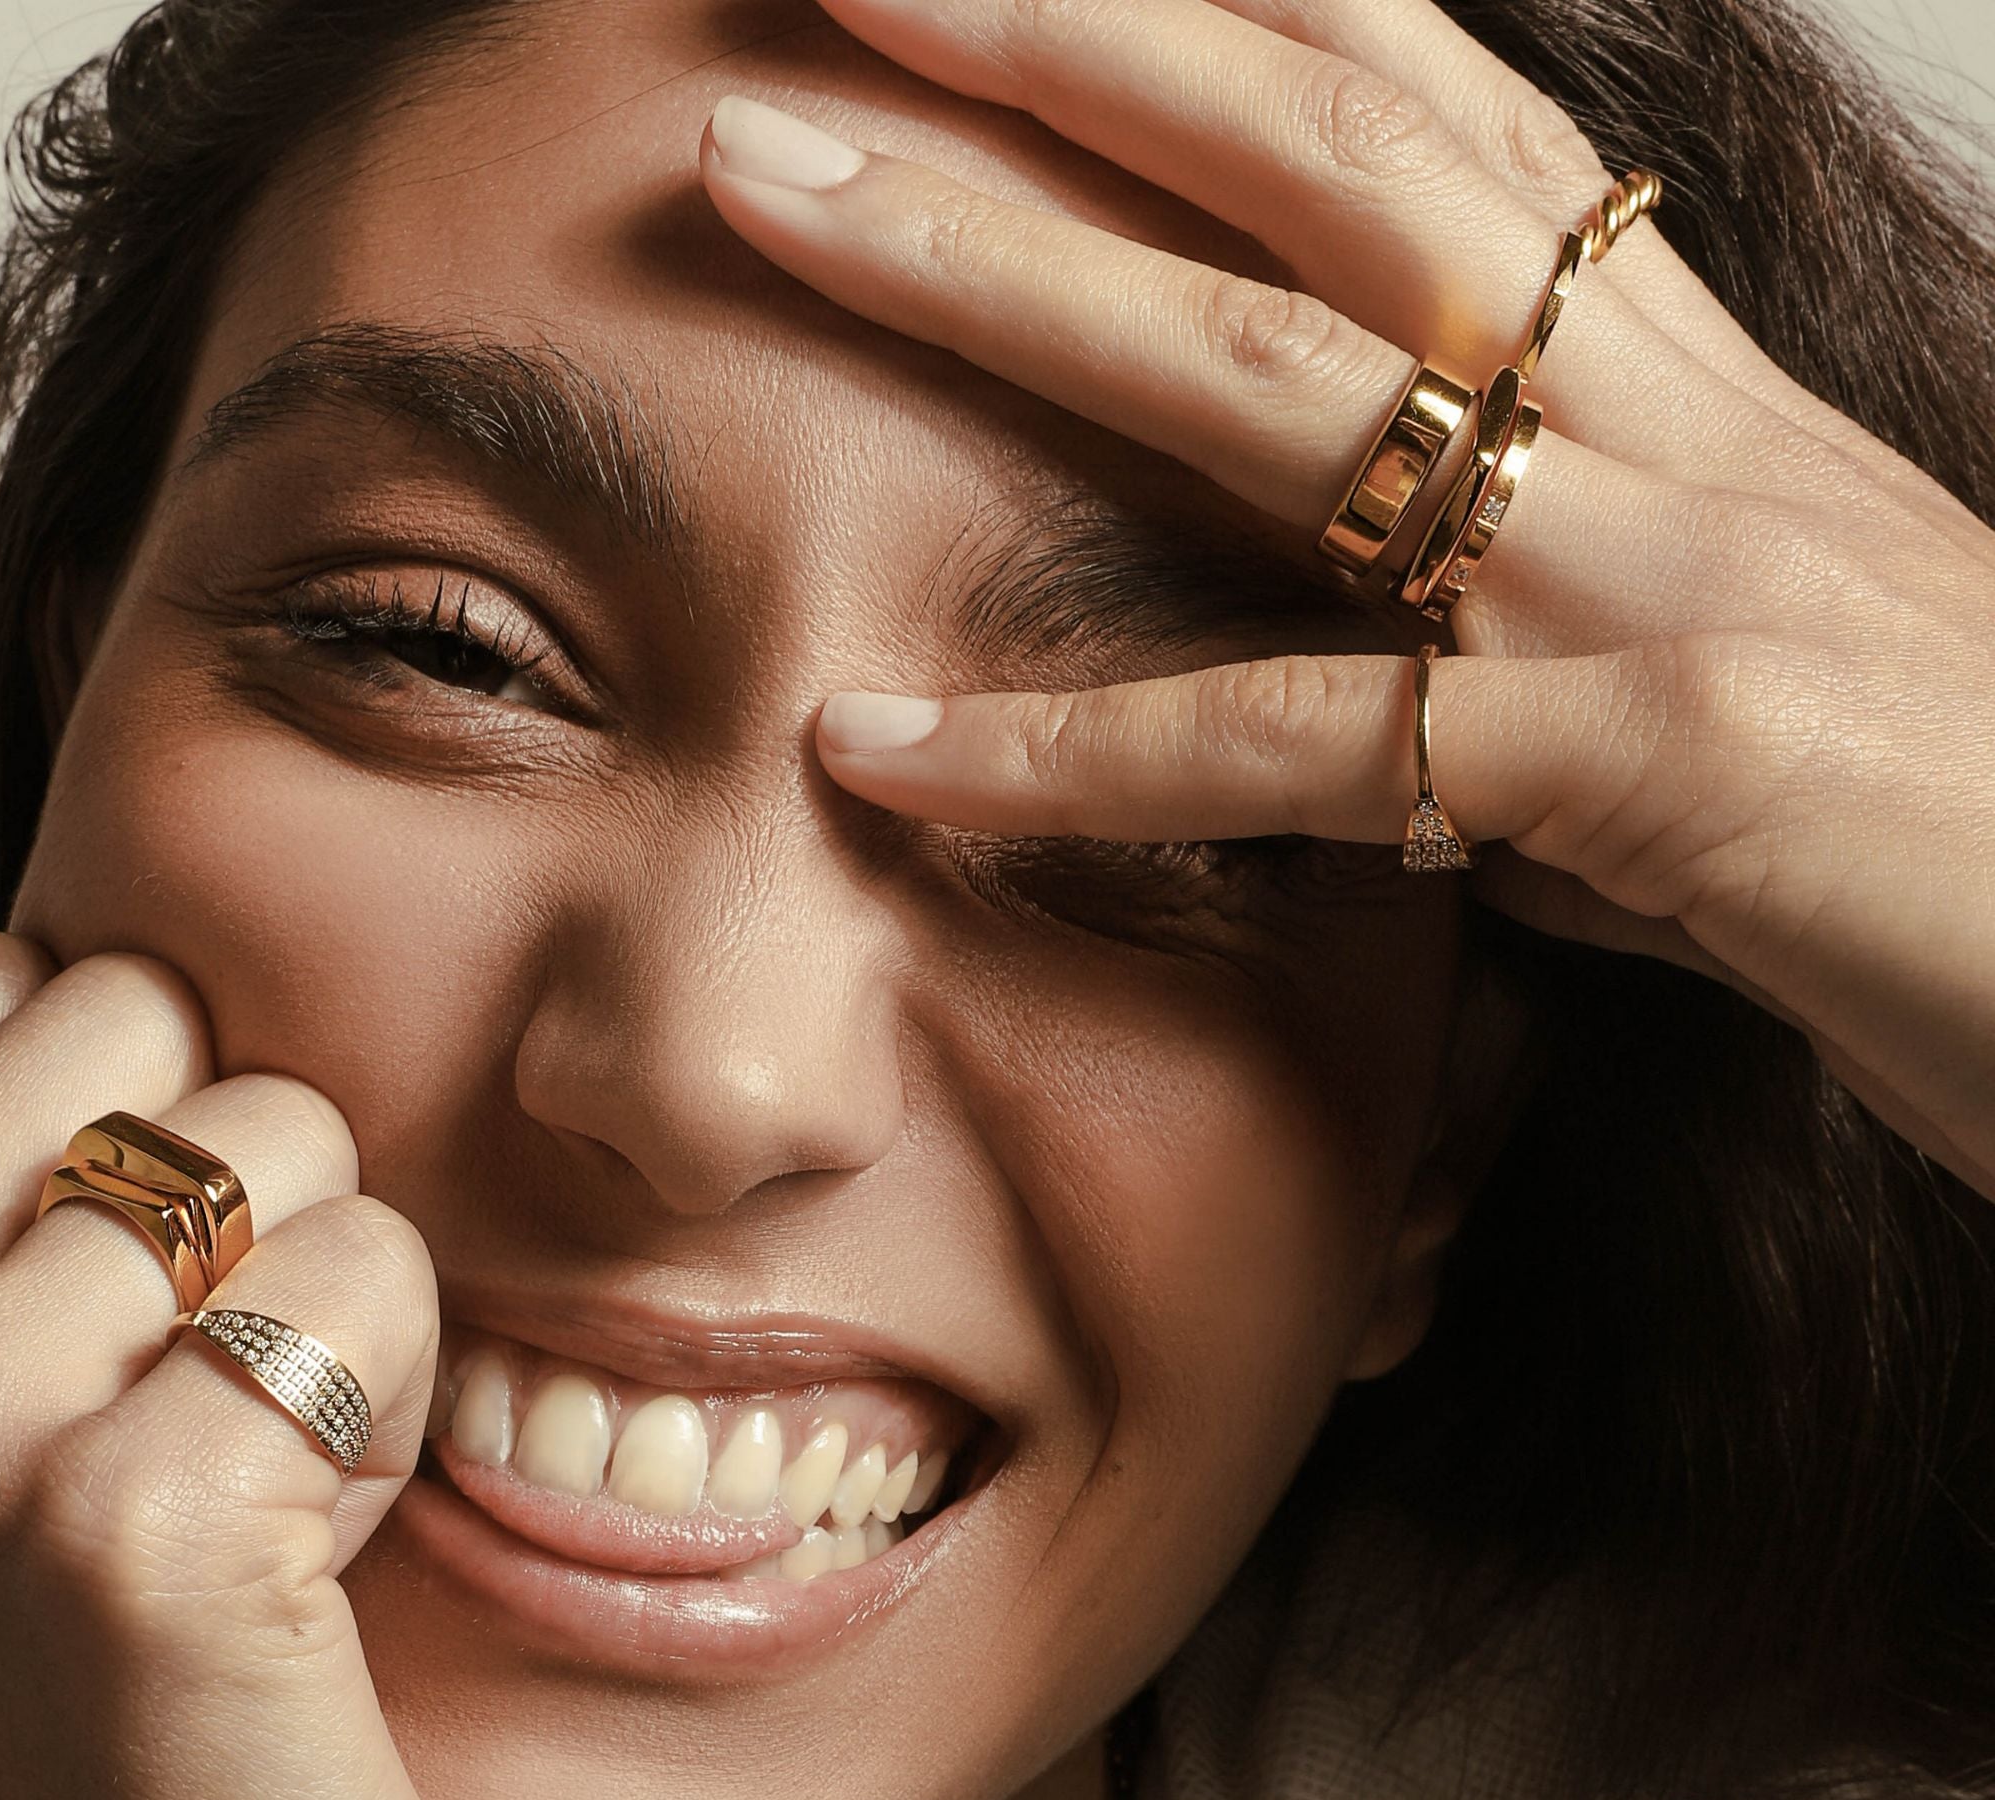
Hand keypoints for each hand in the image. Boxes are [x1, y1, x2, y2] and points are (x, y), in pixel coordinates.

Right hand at [0, 935, 489, 1799]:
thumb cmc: (110, 1766)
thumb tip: (124, 960)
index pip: (16, 980)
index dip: (146, 1151)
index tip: (126, 1376)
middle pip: (146, 1014)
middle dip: (248, 1201)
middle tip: (214, 1443)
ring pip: (286, 1136)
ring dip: (340, 1321)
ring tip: (264, 1526)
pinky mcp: (120, 1533)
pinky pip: (371, 1280)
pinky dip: (400, 1410)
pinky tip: (323, 1582)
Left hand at [701, 0, 1994, 1196]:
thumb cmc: (1993, 872)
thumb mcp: (1766, 739)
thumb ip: (1580, 717)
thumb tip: (1441, 772)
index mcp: (1703, 401)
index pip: (1445, 123)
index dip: (1235, 7)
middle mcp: (1675, 436)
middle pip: (1333, 155)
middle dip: (1075, 41)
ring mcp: (1659, 581)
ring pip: (1278, 374)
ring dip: (996, 273)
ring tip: (767, 200)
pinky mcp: (1652, 762)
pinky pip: (1307, 751)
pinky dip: (1074, 756)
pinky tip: (882, 743)